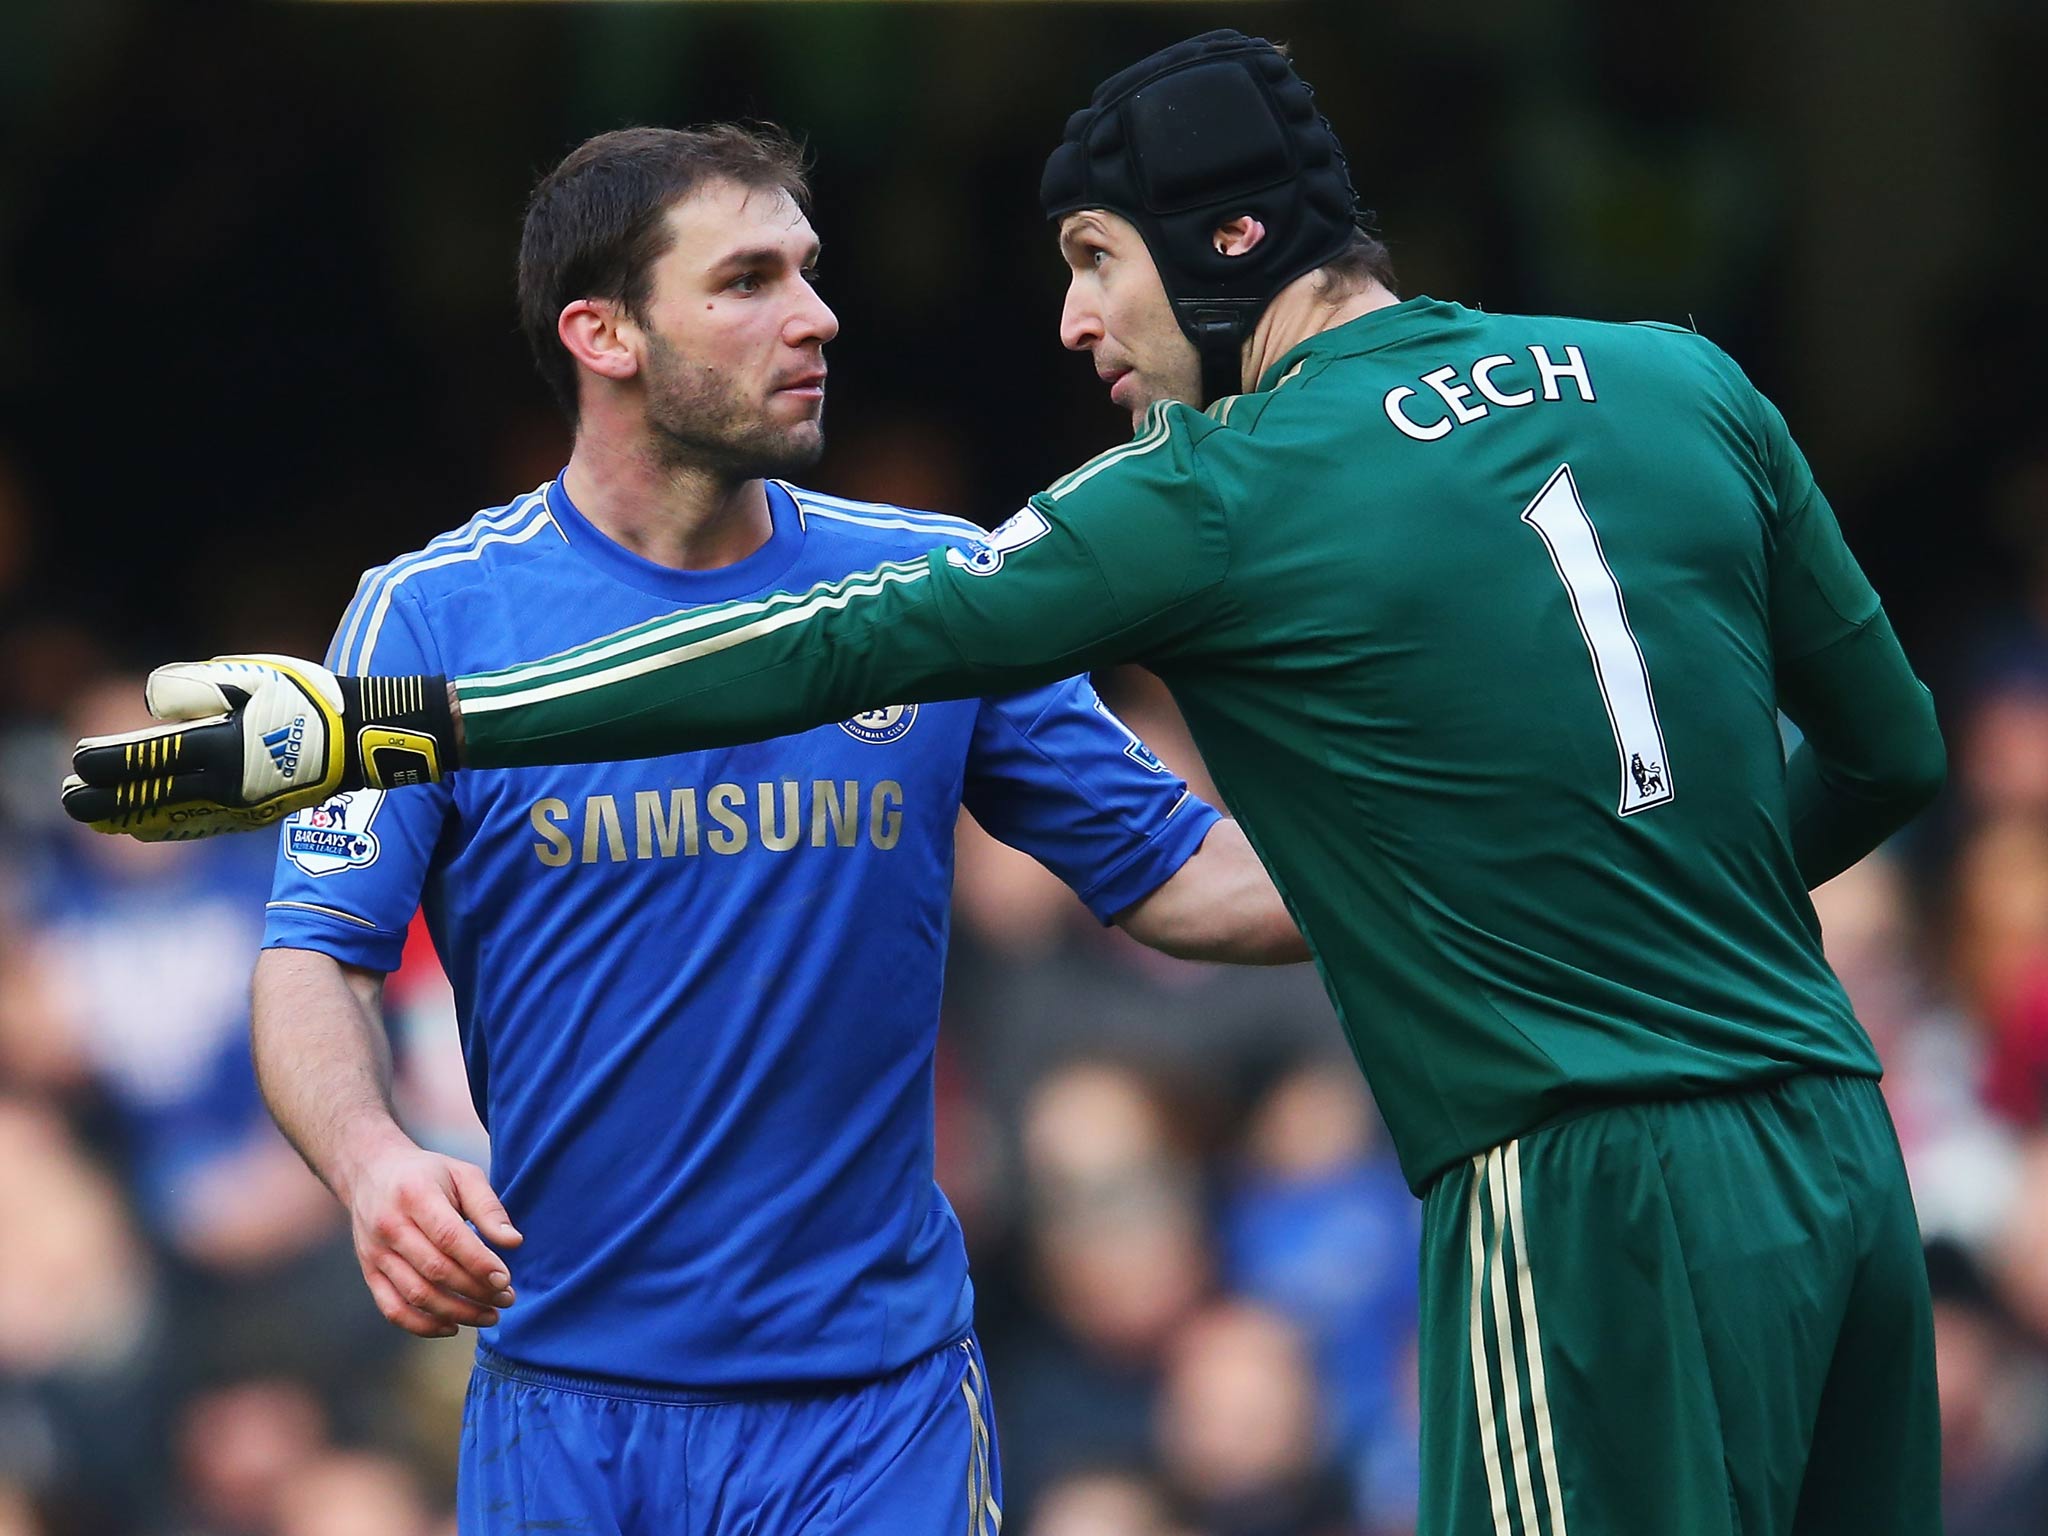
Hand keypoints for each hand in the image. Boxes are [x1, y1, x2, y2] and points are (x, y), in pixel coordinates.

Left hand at [61, 655, 452, 840]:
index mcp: (219, 746)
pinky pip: (194, 825)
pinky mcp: (250, 816)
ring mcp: (237, 806)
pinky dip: (162, 826)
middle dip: (101, 801)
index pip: (143, 762)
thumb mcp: (251, 675)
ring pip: (166, 818)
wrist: (361, 741)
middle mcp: (222, 784)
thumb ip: (194, 688)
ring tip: (96, 816)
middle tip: (70, 797)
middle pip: (145, 799)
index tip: (77, 761)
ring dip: (125, 818)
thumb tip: (152, 709)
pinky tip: (144, 826)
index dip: (102, 764)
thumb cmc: (307, 699)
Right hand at [344, 1144, 523, 1338]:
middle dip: (476, 1291)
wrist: (371, 1173)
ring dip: (457, 1312)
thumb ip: (488, 1207)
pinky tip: (453, 1326)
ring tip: (490, 1315)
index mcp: (415, 1196)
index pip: (449, 1238)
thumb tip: (513, 1242)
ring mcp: (375, 1253)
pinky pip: (392, 1309)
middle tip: (507, 1299)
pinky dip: (423, 1326)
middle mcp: (390, 1226)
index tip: (505, 1279)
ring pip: (416, 1295)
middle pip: (435, 1270)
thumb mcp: (462, 1175)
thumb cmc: (427, 1175)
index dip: (479, 1263)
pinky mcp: (369, 1272)